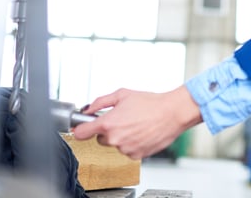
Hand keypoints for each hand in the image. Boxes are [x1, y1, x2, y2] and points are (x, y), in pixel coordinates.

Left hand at [70, 86, 201, 160]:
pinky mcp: (136, 155)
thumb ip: (100, 102)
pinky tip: (141, 132)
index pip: (82, 133)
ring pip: (116, 144)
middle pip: (101, 139)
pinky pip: (127, 150)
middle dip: (108, 130)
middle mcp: (115, 138)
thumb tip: (88, 109)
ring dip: (122, 137)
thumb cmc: (150, 103)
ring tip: (136, 124)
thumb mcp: (122, 94)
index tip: (80, 129)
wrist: (171, 113)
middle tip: (122, 119)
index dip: (80, 130)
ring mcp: (125, 148)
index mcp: (109, 123)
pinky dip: (132, 143)